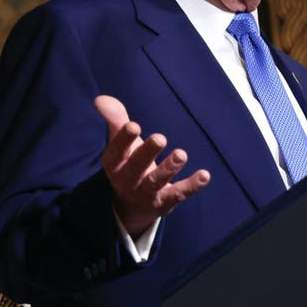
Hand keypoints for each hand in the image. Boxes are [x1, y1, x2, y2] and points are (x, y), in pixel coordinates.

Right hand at [95, 95, 209, 236]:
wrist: (129, 208)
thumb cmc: (127, 164)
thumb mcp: (120, 145)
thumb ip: (115, 120)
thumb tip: (101, 99)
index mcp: (114, 164)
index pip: (116, 151)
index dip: (124, 139)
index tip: (134, 125)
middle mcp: (128, 180)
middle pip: (136, 166)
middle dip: (148, 152)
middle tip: (160, 138)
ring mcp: (146, 193)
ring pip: (156, 181)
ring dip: (169, 168)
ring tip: (181, 154)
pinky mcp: (165, 202)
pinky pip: (178, 194)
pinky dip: (191, 186)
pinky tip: (204, 175)